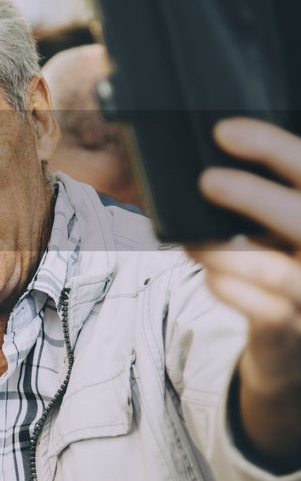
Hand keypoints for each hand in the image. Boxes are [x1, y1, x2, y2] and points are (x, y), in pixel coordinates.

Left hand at [186, 118, 300, 471]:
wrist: (296, 349)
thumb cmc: (285, 268)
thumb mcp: (281, 226)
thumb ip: (266, 193)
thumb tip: (212, 144)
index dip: (273, 146)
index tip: (224, 131)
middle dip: (254, 195)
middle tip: (205, 181)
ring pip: (279, 271)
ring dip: (226, 249)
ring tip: (190, 238)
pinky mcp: (294, 335)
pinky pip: (266, 312)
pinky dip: (232, 289)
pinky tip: (209, 276)